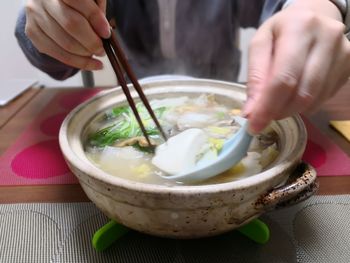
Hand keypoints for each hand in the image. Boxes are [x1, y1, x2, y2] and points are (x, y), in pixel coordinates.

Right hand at [24, 0, 109, 69]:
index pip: (76, 0)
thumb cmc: (77, 2)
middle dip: (91, 41)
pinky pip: (58, 54)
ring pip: (65, 43)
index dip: (94, 17)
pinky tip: (92, 64)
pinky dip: (79, 62)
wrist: (50, 4)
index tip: (106, 32)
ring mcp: (35, 15)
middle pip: (71, 24)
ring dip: (86, 54)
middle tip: (102, 49)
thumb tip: (104, 31)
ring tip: (98, 54)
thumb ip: (97, 10)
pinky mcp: (32, 32)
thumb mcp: (90, 0)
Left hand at [244, 0, 349, 132]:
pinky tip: (295, 96)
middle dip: (279, 111)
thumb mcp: (260, 44)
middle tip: (265, 116)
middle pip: (302, 92)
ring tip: (278, 104)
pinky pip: (324, 98)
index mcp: (299, 27)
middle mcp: (328, 38)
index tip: (254, 125)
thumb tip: (251, 112)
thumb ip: (255, 77)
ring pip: (315, 99)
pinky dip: (305, 105)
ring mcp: (343, 53)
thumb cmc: (281, 31)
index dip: (268, 107)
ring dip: (292, 110)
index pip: (283, 78)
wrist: (313, 16)